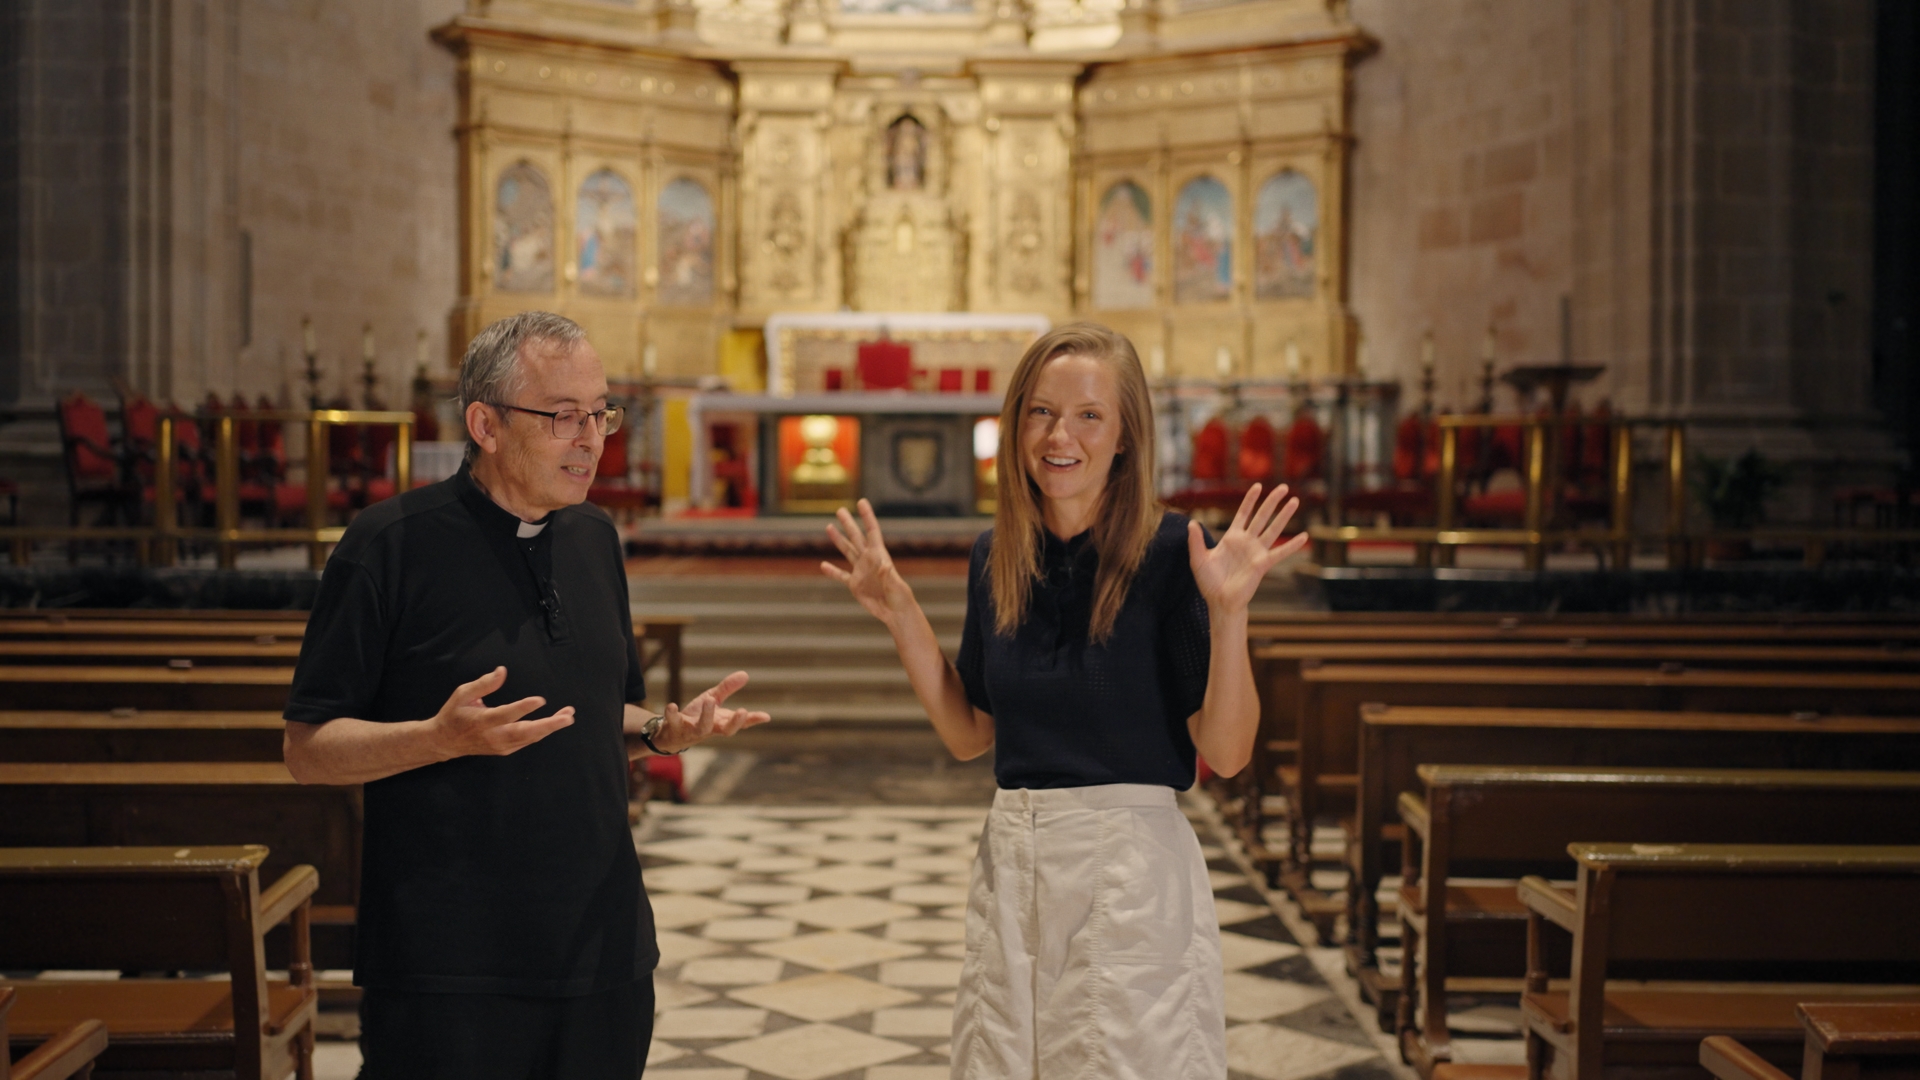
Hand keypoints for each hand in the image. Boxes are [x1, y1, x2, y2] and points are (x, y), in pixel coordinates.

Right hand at [426, 666, 573, 758]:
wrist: (444, 742)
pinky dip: (541, 733)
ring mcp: (500, 746)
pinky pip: (526, 742)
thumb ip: (483, 684)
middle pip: (524, 732)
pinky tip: (554, 723)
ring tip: (567, 716)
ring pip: (529, 739)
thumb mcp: (462, 694)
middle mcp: (493, 736)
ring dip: (550, 728)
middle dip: (548, 725)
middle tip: (567, 717)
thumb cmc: (454, 714)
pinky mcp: (505, 750)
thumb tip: (502, 671)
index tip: (541, 700)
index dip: (523, 708)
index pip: (506, 715)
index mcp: (482, 721)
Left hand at [653, 670, 770, 753]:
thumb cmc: (697, 717)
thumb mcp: (712, 699)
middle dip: (734, 722)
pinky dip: (672, 714)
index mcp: (721, 723)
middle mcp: (709, 729)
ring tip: (710, 699)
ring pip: (702, 728)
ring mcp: (692, 730)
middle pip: (725, 731)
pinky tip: (672, 705)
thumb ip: (727, 688)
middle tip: (743, 711)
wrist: (672, 734)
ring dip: (707, 715)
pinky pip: (673, 722)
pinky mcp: (675, 728)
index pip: (740, 724)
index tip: (765, 716)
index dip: (752, 720)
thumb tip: (745, 674)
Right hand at [820, 499, 913, 626]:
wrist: (896, 613)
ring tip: (829, 527)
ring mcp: (861, 571)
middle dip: (848, 523)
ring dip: (838, 540)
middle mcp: (869, 560)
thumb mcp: (896, 586)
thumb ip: (889, 576)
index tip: (862, 502)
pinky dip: (832, 571)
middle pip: (856, 537)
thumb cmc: (901, 598)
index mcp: (880, 556)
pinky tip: (823, 565)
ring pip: (847, 551)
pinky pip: (841, 575)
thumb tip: (884, 565)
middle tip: (840, 509)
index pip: (872, 532)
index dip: (867, 516)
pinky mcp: (855, 585)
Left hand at [1188, 483, 1309, 614]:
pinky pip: (1280, 552)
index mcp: (1232, 537)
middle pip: (1262, 516)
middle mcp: (1247, 541)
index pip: (1243, 513)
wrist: (1220, 601)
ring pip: (1274, 529)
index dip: (1250, 500)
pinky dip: (1292, 545)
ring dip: (1285, 515)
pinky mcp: (1263, 563)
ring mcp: (1257, 551)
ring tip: (1295, 501)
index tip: (1258, 486)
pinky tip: (1304, 536)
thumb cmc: (1208, 582)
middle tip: (1284, 487)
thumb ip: (1195, 541)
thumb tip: (1191, 523)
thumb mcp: (1198, 559)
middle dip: (1272, 501)